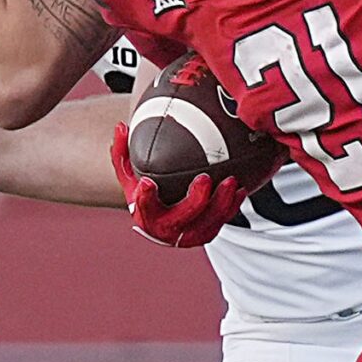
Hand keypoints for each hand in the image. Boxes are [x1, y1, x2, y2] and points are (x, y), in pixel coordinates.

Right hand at [109, 124, 250, 247]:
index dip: (146, 198)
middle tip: (205, 178)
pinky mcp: (205, 234)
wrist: (159, 220)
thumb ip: (122, 152)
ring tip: (231, 182)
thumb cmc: (145, 192)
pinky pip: (222, 222)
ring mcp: (188, 235)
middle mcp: (166, 230)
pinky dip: (232, 207)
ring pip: (208, 223)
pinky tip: (241, 189)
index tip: (148, 183)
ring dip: (221, 204)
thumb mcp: (130, 175)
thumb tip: (120, 126)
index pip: (144, 208)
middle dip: (195, 200)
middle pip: (182, 218)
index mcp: (146, 215)